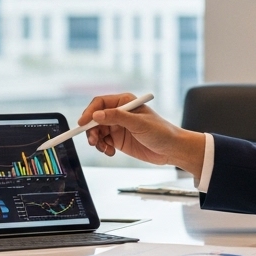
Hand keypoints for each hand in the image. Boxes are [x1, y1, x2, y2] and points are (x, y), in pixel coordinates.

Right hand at [80, 93, 205, 174]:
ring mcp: (118, 127)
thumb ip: (117, 117)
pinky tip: (110, 152)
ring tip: (104, 149)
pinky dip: (103, 148)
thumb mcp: (138, 123)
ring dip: (96, 141)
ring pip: (97, 131)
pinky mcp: (119, 139)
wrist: (172, 149)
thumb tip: (97, 115)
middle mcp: (119, 113)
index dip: (89, 113)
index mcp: (124, 102)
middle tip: (93, 141)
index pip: (100, 104)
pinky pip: (103, 142)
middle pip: (95, 119)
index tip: (82, 124)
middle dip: (91, 130)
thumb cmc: (161, 132)